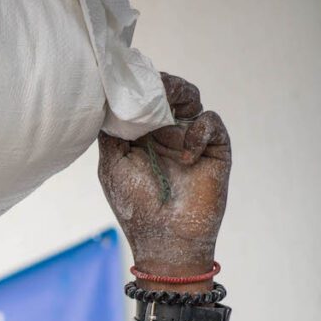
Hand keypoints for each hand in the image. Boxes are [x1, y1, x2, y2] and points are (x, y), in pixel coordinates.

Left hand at [98, 74, 231, 282]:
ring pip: (191, 98)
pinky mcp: (215, 149)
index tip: (129, 80)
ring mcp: (190, 139)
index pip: (139, 99)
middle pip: (166, 92)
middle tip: (155, 88)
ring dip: (180, 95)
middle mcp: (164, 133)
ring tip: (171, 107)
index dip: (136, 87)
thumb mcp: (113, 166)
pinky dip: (198, 131)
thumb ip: (111, 132)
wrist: (167, 240)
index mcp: (138, 136)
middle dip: (160, 85)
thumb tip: (106, 99)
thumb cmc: (135, 207)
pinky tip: (187, 154)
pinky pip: (210, 122)